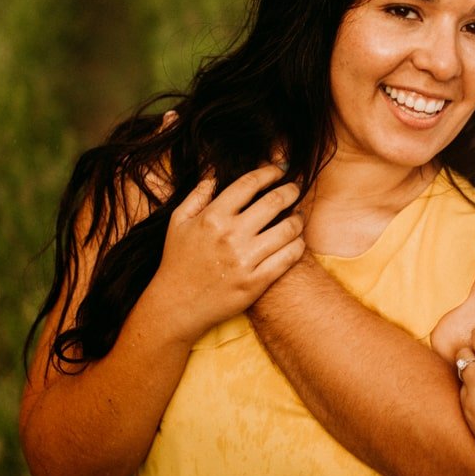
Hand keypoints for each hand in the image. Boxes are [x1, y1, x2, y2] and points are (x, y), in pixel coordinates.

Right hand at [150, 163, 305, 342]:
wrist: (176, 305)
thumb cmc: (177, 262)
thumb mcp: (177, 222)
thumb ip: (196, 196)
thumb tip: (214, 177)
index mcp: (213, 217)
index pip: (249, 184)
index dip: (269, 172)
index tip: (279, 170)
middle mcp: (231, 235)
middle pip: (274, 202)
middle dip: (291, 190)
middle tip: (295, 188)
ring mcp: (245, 260)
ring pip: (287, 229)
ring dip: (298, 218)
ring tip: (298, 216)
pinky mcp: (255, 282)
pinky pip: (288, 258)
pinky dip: (298, 245)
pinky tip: (297, 241)